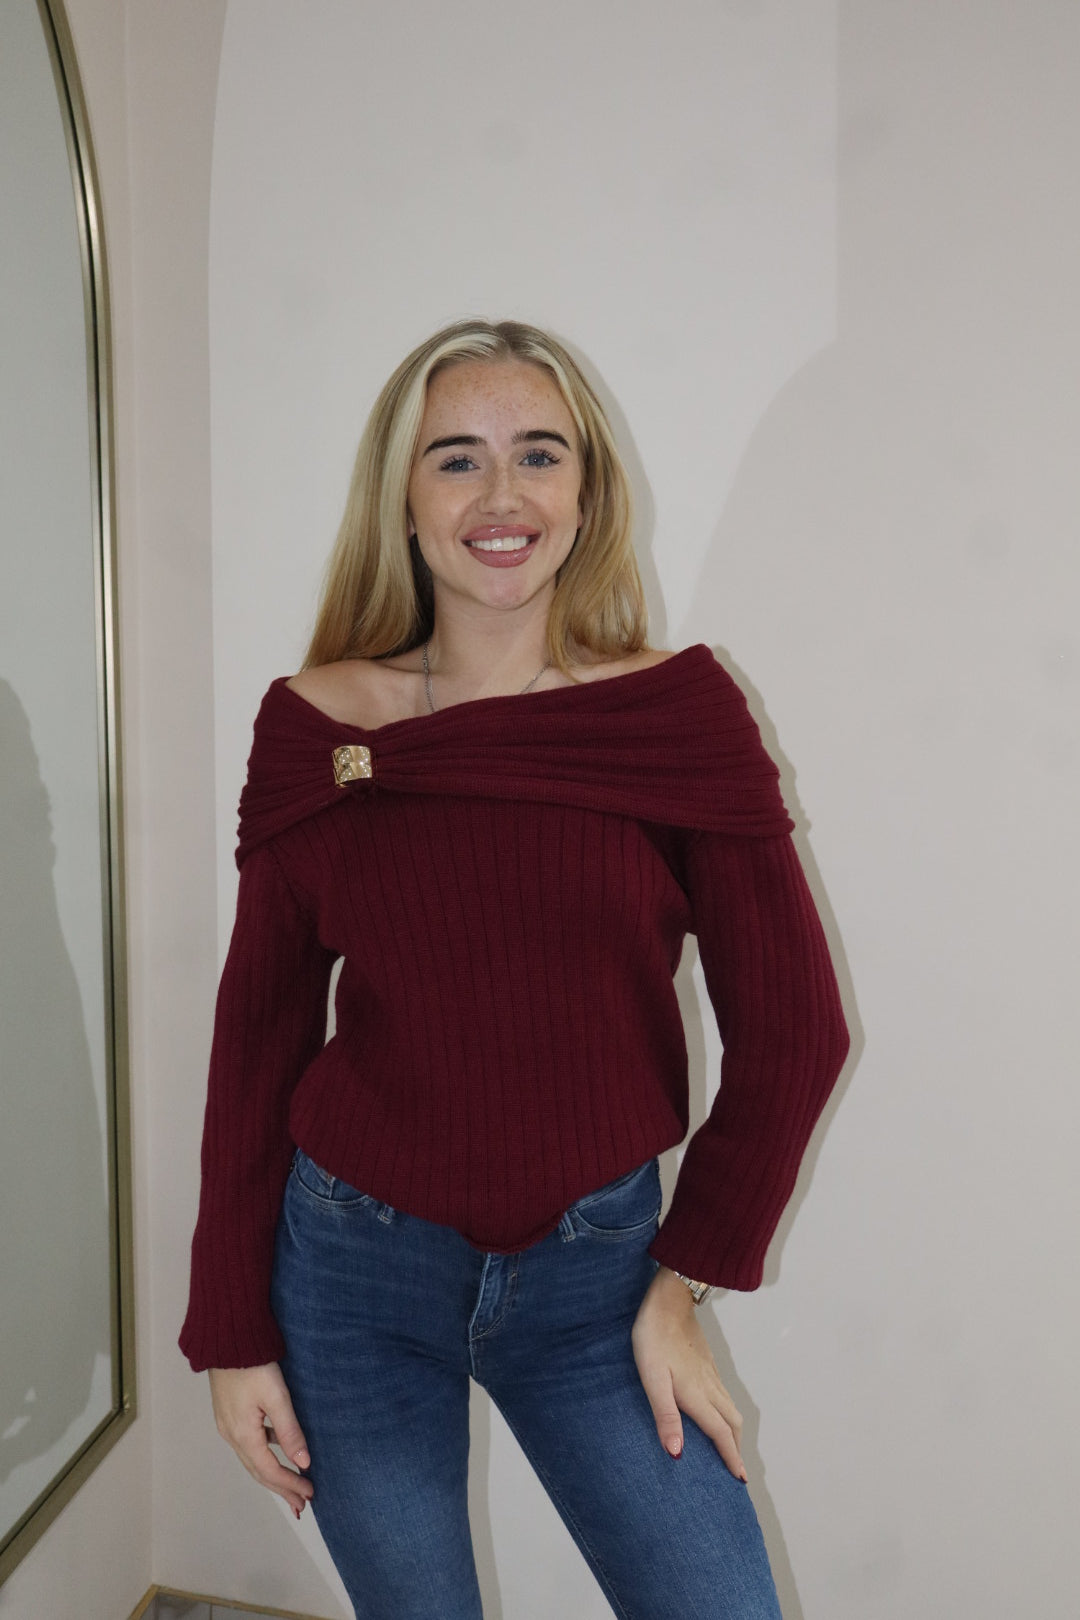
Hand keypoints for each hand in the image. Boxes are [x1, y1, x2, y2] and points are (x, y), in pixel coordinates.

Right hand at [208, 1362, 314, 1516]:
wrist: (226, 1339)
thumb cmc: (252, 1363)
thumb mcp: (276, 1396)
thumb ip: (290, 1431)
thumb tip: (304, 1463)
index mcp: (243, 1435)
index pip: (269, 1471)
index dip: (290, 1485)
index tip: (309, 1494)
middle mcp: (231, 1435)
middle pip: (258, 1472)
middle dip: (281, 1489)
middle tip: (301, 1504)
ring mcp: (228, 1425)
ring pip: (252, 1460)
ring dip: (272, 1476)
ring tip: (292, 1487)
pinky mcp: (229, 1415)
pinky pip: (248, 1446)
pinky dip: (264, 1457)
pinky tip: (278, 1453)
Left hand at [631, 1266, 746, 1480]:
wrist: (668, 1300)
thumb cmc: (654, 1338)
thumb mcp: (652, 1379)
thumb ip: (665, 1415)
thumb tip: (677, 1454)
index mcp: (697, 1395)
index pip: (720, 1433)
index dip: (731, 1457)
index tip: (741, 1479)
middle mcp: (709, 1387)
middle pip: (732, 1423)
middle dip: (736, 1447)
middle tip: (736, 1469)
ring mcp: (710, 1373)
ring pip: (731, 1407)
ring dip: (734, 1431)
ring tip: (730, 1447)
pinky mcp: (707, 1362)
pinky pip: (724, 1395)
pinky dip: (727, 1413)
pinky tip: (716, 1412)